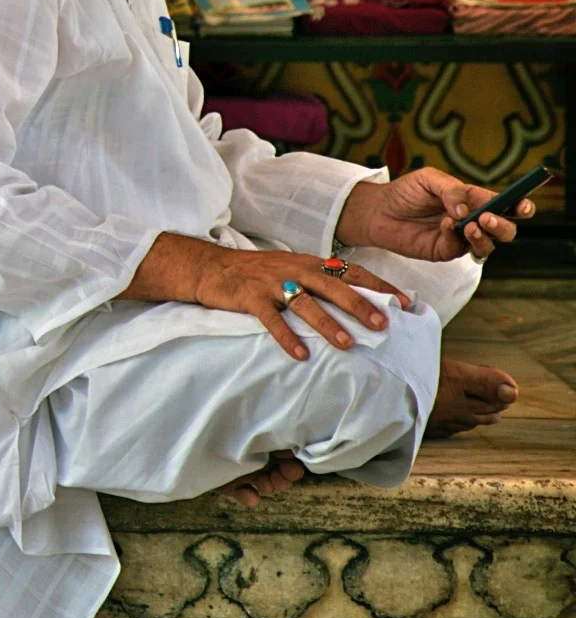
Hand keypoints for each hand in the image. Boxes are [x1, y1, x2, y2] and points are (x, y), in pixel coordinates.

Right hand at [192, 246, 409, 362]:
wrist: (211, 267)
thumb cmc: (257, 273)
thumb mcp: (291, 269)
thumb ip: (320, 281)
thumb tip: (358, 301)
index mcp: (309, 263)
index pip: (351, 271)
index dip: (379, 286)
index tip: (406, 303)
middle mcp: (294, 270)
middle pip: (332, 286)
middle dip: (359, 305)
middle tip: (382, 325)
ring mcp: (271, 283)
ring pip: (305, 303)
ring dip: (327, 324)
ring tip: (347, 344)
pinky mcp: (250, 297)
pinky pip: (271, 319)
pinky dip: (286, 337)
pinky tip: (301, 355)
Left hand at [336, 168, 531, 263]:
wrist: (377, 210)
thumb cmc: (406, 191)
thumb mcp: (429, 179)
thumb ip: (452, 190)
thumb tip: (467, 210)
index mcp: (476, 199)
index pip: (507, 205)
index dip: (521, 206)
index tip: (523, 206)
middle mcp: (473, 220)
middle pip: (505, 230)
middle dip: (503, 226)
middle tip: (486, 218)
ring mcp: (460, 239)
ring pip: (487, 246)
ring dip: (483, 237)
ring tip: (468, 225)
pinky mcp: (444, 251)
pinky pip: (459, 250)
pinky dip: (455, 238)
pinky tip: (444, 226)